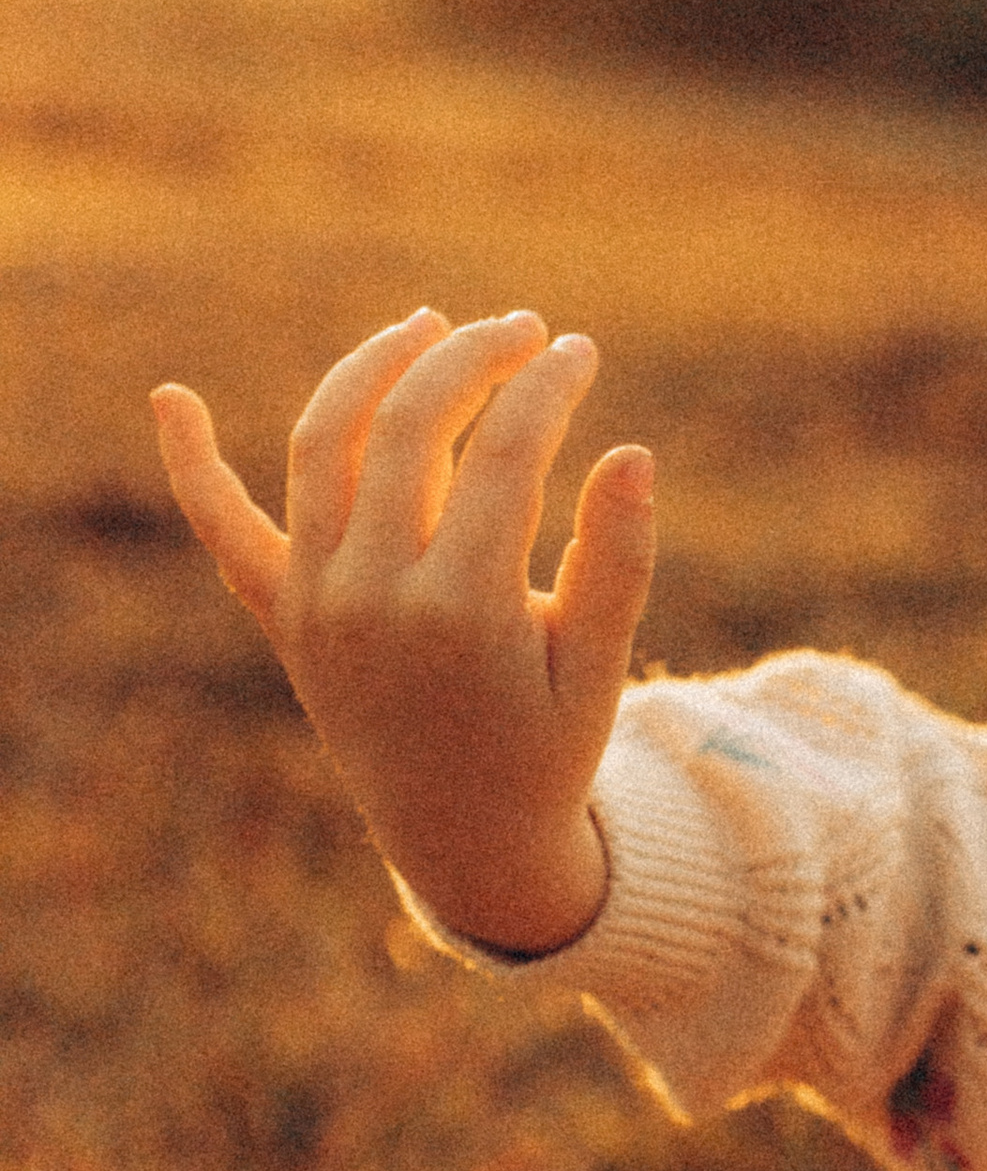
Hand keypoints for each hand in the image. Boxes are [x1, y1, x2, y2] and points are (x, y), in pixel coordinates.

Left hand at [155, 309, 654, 954]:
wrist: (465, 844)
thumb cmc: (549, 750)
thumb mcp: (600, 670)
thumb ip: (616, 564)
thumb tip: (631, 451)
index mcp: (465, 611)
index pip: (504, 453)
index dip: (547, 387)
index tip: (579, 352)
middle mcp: (374, 598)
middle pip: (410, 426)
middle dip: (471, 357)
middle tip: (524, 332)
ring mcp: (316, 604)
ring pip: (324, 443)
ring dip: (372, 369)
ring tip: (426, 327)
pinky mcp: (282, 617)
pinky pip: (223, 529)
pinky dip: (190, 464)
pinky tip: (170, 398)